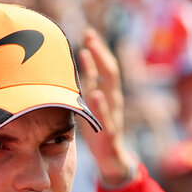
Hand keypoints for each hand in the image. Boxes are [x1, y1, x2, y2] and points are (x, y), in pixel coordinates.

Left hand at [78, 28, 136, 187]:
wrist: (112, 158)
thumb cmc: (99, 128)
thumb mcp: (91, 103)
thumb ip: (87, 83)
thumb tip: (78, 58)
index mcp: (108, 93)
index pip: (105, 66)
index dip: (98, 50)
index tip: (88, 34)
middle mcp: (113, 99)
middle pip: (109, 69)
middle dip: (100, 51)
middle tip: (89, 35)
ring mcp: (112, 113)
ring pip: (109, 86)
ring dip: (100, 67)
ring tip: (90, 52)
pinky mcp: (109, 129)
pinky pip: (105, 114)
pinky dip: (100, 103)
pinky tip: (95, 92)